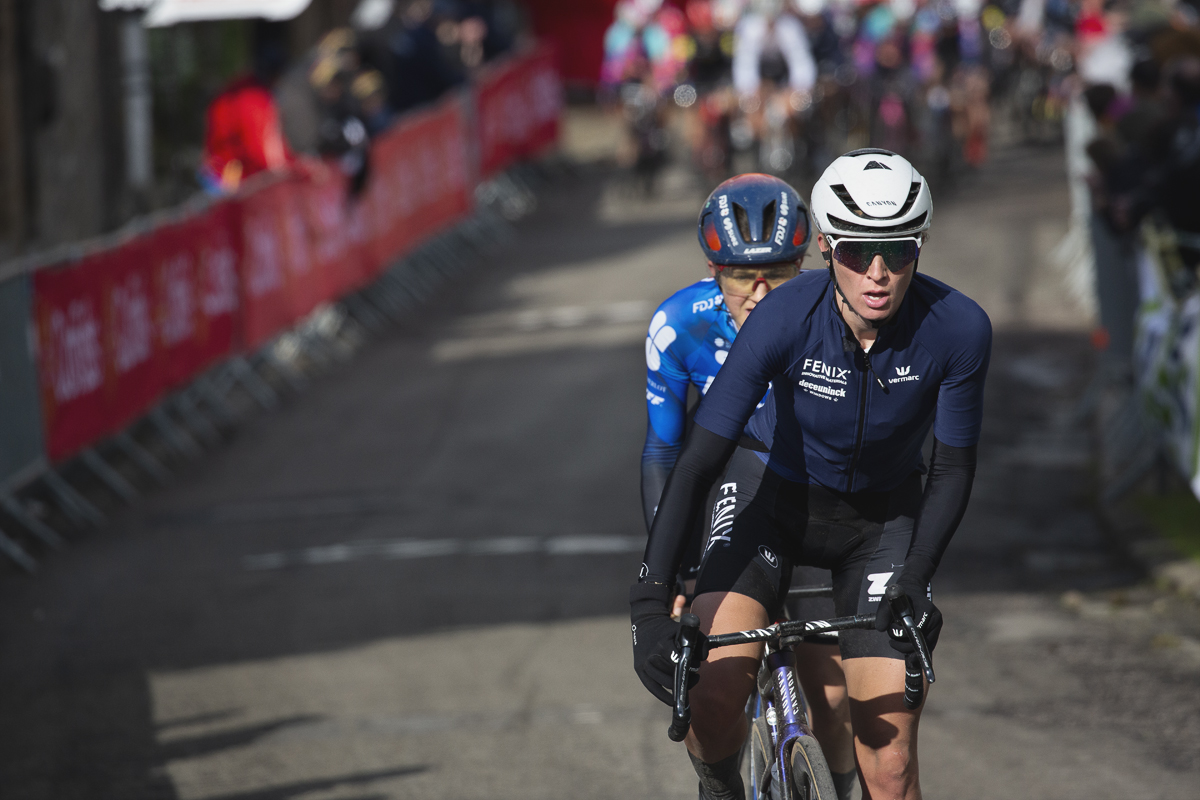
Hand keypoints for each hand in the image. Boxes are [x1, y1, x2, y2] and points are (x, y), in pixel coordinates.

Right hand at [630, 583, 702, 704]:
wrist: (646, 622)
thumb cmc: (669, 628)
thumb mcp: (686, 631)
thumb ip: (700, 642)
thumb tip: (703, 659)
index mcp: (663, 646)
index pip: (679, 665)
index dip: (689, 669)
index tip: (695, 669)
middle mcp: (651, 657)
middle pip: (673, 677)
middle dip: (685, 677)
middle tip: (692, 675)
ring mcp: (644, 664)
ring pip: (665, 684)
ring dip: (677, 685)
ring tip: (684, 679)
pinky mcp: (639, 669)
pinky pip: (653, 688)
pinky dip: (664, 696)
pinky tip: (673, 700)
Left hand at [874, 581, 941, 655]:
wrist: (911, 592)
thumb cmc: (900, 598)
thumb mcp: (888, 602)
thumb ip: (883, 614)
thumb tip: (881, 629)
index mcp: (926, 609)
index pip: (916, 629)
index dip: (903, 634)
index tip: (892, 634)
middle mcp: (935, 619)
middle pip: (922, 641)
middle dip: (904, 645)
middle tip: (891, 641)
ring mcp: (936, 627)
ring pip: (925, 647)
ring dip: (909, 649)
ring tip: (896, 642)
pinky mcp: (935, 633)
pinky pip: (926, 646)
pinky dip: (915, 649)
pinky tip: (904, 648)